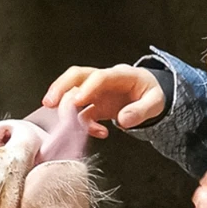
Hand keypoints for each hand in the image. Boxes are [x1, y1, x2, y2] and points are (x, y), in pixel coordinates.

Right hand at [43, 64, 163, 135]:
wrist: (149, 93)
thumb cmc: (151, 92)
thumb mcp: (156, 101)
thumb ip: (141, 111)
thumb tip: (124, 120)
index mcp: (121, 75)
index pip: (100, 77)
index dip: (87, 87)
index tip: (78, 100)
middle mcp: (104, 81)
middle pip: (77, 76)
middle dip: (61, 87)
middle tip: (50, 103)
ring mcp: (97, 92)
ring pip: (72, 93)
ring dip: (64, 107)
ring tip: (65, 126)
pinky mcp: (94, 104)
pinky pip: (82, 113)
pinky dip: (83, 124)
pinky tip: (98, 132)